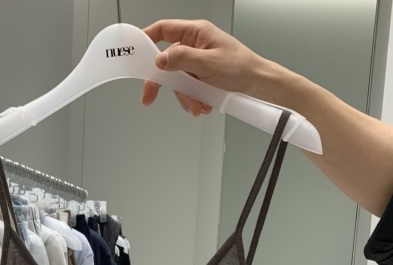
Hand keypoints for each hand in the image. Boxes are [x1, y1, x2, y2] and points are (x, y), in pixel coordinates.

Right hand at [141, 19, 268, 116]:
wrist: (258, 84)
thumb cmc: (241, 67)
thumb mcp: (208, 63)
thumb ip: (182, 60)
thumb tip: (160, 60)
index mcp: (196, 32)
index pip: (163, 30)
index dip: (147, 40)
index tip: (135, 54)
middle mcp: (195, 44)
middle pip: (168, 61)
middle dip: (164, 82)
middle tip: (150, 96)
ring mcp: (198, 61)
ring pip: (178, 79)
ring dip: (185, 96)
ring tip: (197, 106)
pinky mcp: (202, 76)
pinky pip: (188, 88)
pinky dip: (192, 99)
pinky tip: (201, 105)